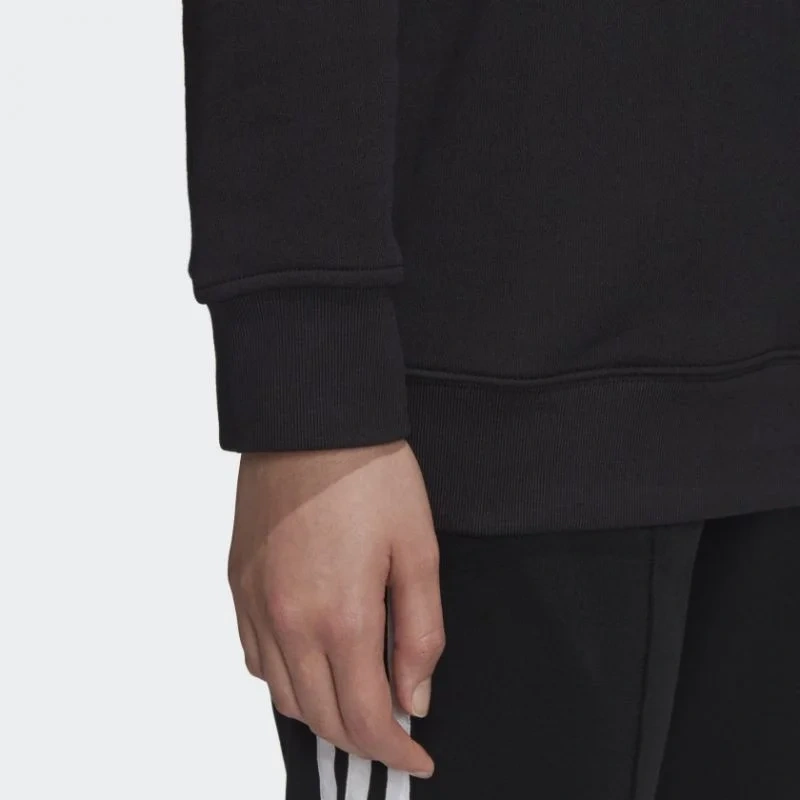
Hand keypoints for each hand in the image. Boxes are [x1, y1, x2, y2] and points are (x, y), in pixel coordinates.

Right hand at [228, 441, 443, 777]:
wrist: (312, 420)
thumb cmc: (372, 476)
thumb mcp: (418, 552)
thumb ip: (420, 634)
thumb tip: (413, 697)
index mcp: (341, 617)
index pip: (365, 718)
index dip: (396, 751)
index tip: (418, 757)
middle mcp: (288, 622)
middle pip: (321, 717)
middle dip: (362, 739)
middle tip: (392, 733)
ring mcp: (255, 604)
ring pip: (283, 695)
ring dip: (322, 713)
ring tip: (355, 701)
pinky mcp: (238, 583)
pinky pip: (255, 658)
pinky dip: (285, 679)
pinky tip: (310, 662)